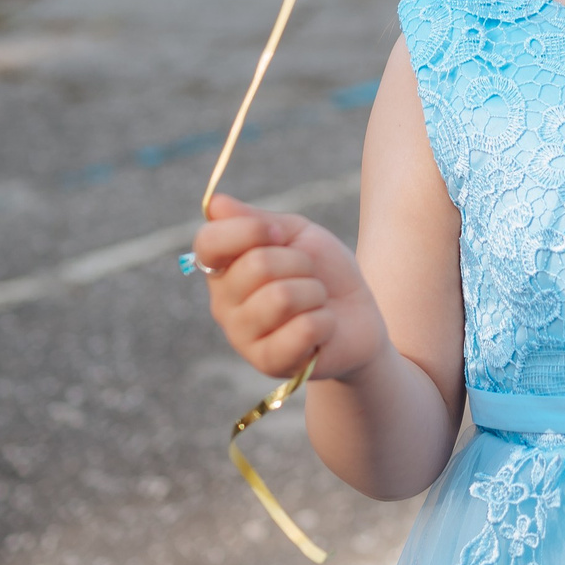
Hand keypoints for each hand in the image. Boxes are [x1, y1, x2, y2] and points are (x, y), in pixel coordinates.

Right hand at [195, 194, 386, 381]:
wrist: (356, 316)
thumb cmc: (322, 273)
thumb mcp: (296, 234)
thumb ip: (257, 220)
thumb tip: (215, 203)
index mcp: (224, 268)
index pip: (208, 242)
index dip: (248, 230)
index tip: (279, 234)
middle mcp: (223, 304)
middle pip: (257, 265)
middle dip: (300, 263)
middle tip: (309, 276)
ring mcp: (242, 337)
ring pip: (282, 297)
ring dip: (315, 293)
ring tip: (315, 302)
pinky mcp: (268, 362)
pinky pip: (303, 329)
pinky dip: (324, 321)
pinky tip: (321, 329)